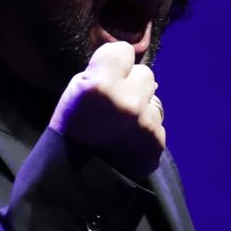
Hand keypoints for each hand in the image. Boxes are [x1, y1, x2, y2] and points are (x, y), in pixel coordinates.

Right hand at [49, 41, 165, 179]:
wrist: (78, 179)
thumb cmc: (72, 130)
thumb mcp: (75, 91)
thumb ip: (103, 71)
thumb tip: (129, 62)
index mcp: (100, 84)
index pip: (123, 51)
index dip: (114, 63)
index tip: (106, 76)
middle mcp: (127, 100)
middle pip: (145, 73)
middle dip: (132, 84)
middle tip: (115, 104)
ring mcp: (145, 123)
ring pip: (155, 99)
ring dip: (142, 107)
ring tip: (122, 126)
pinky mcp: (157, 143)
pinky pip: (158, 124)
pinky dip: (146, 131)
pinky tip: (129, 142)